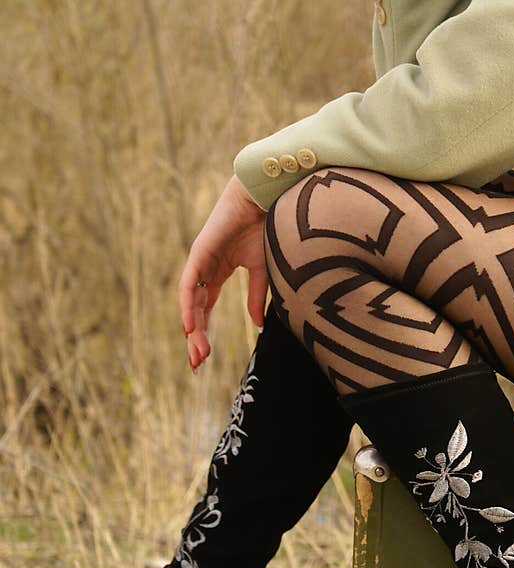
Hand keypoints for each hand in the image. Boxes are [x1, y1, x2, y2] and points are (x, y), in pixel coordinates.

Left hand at [178, 175, 266, 372]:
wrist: (265, 199)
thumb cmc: (266, 228)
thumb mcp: (261, 271)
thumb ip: (255, 297)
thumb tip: (255, 327)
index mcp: (219, 273)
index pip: (207, 308)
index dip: (205, 332)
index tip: (204, 357)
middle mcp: (206, 270)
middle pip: (197, 310)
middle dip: (197, 338)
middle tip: (197, 364)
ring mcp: (200, 262)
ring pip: (192, 302)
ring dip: (193, 328)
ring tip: (197, 353)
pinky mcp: (199, 253)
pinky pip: (190, 285)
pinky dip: (189, 306)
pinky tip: (190, 326)